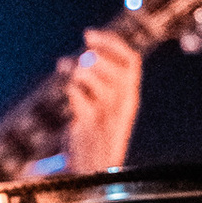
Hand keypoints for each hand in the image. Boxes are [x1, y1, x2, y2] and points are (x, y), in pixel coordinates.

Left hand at [62, 24, 142, 173]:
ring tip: (73, 81)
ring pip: (90, 76)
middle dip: (91, 57)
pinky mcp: (88, 123)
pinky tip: (70, 98)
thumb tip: (86, 44)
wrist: (95, 168)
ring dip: (76, 73)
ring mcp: (106, 113)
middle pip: (112, 65)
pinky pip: (75, 94)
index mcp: (131, 96)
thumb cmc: (98, 130)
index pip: (132, 60)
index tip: (89, 34)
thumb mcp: (108, 102)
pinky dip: (69, 91)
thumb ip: (101, 75)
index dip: (110, 42)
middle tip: (78, 61)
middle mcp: (123, 103)